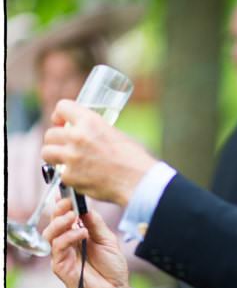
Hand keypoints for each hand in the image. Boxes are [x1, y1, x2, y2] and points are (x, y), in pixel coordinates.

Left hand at [41, 100, 156, 205]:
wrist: (138, 180)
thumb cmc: (133, 158)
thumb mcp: (115, 133)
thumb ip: (94, 130)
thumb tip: (84, 133)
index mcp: (90, 121)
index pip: (62, 107)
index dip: (59, 116)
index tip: (61, 123)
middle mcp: (77, 136)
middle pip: (50, 133)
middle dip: (56, 140)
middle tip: (65, 146)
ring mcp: (71, 157)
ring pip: (47, 152)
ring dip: (55, 156)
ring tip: (67, 161)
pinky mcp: (70, 176)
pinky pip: (60, 174)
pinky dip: (69, 176)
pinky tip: (82, 177)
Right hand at [43, 197, 134, 287]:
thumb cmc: (112, 266)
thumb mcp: (107, 239)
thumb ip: (95, 224)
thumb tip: (85, 208)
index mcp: (78, 235)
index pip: (65, 217)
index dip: (63, 204)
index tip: (67, 192)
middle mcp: (68, 243)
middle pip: (54, 223)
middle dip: (59, 210)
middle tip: (68, 202)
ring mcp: (63, 255)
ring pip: (50, 234)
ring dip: (60, 222)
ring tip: (73, 217)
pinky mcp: (61, 267)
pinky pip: (57, 249)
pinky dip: (68, 237)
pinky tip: (82, 234)